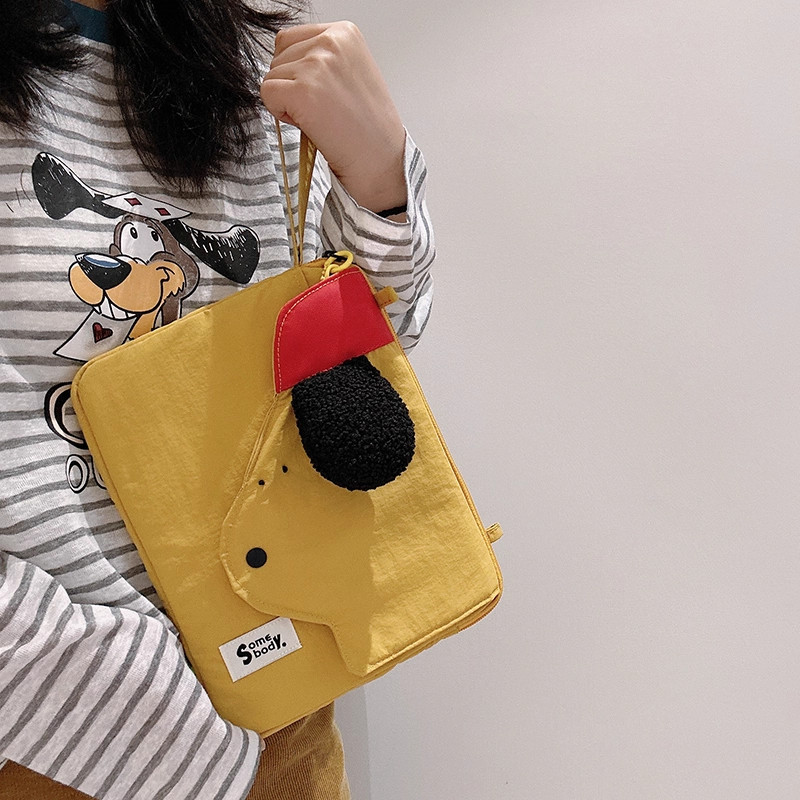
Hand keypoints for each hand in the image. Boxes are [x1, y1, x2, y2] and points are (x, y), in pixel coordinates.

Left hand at [260, 22, 407, 214]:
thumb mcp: (353, 71)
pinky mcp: (302, 90)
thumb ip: (323, 56)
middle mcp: (331, 42)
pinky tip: (309, 123)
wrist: (379, 159)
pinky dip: (280, 113)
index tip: (322, 91)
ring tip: (319, 116)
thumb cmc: (368, 125)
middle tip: (322, 108)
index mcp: (345, 32)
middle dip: (291, 84)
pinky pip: (267, 93)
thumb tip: (288, 59)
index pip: (290, 39)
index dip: (297, 69)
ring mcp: (316, 65)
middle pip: (278, 56)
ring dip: (287, 100)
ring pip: (271, 76)